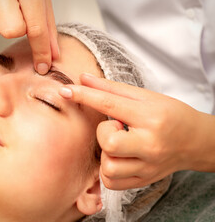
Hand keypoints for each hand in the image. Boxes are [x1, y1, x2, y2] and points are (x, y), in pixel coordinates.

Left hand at [59, 73, 214, 189]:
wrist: (195, 141)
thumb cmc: (171, 115)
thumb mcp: (144, 97)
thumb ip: (111, 88)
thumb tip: (83, 79)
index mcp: (150, 118)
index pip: (109, 104)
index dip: (83, 96)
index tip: (65, 90)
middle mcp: (150, 145)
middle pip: (108, 143)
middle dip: (103, 133)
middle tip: (116, 127)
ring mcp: (147, 167)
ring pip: (108, 167)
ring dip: (106, 153)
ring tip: (120, 143)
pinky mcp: (142, 181)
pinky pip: (111, 182)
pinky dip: (108, 169)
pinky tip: (118, 157)